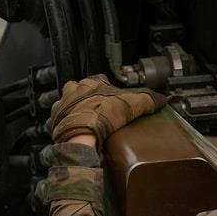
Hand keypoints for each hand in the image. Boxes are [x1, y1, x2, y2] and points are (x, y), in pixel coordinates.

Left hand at [47, 75, 169, 150]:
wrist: (81, 136)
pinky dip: (68, 127)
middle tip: (98, 109)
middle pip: (79, 90)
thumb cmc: (103, 116)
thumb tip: (161, 99)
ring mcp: (61, 107)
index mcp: (90, 83)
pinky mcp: (54, 123)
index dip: (105, 87)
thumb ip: (147, 100)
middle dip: (87, 98)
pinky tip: (78, 133)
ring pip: (67, 105)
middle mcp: (72, 91)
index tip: (111, 96)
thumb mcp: (132, 105)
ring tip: (87, 122)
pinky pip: (61, 122)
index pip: (98, 79)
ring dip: (75, 111)